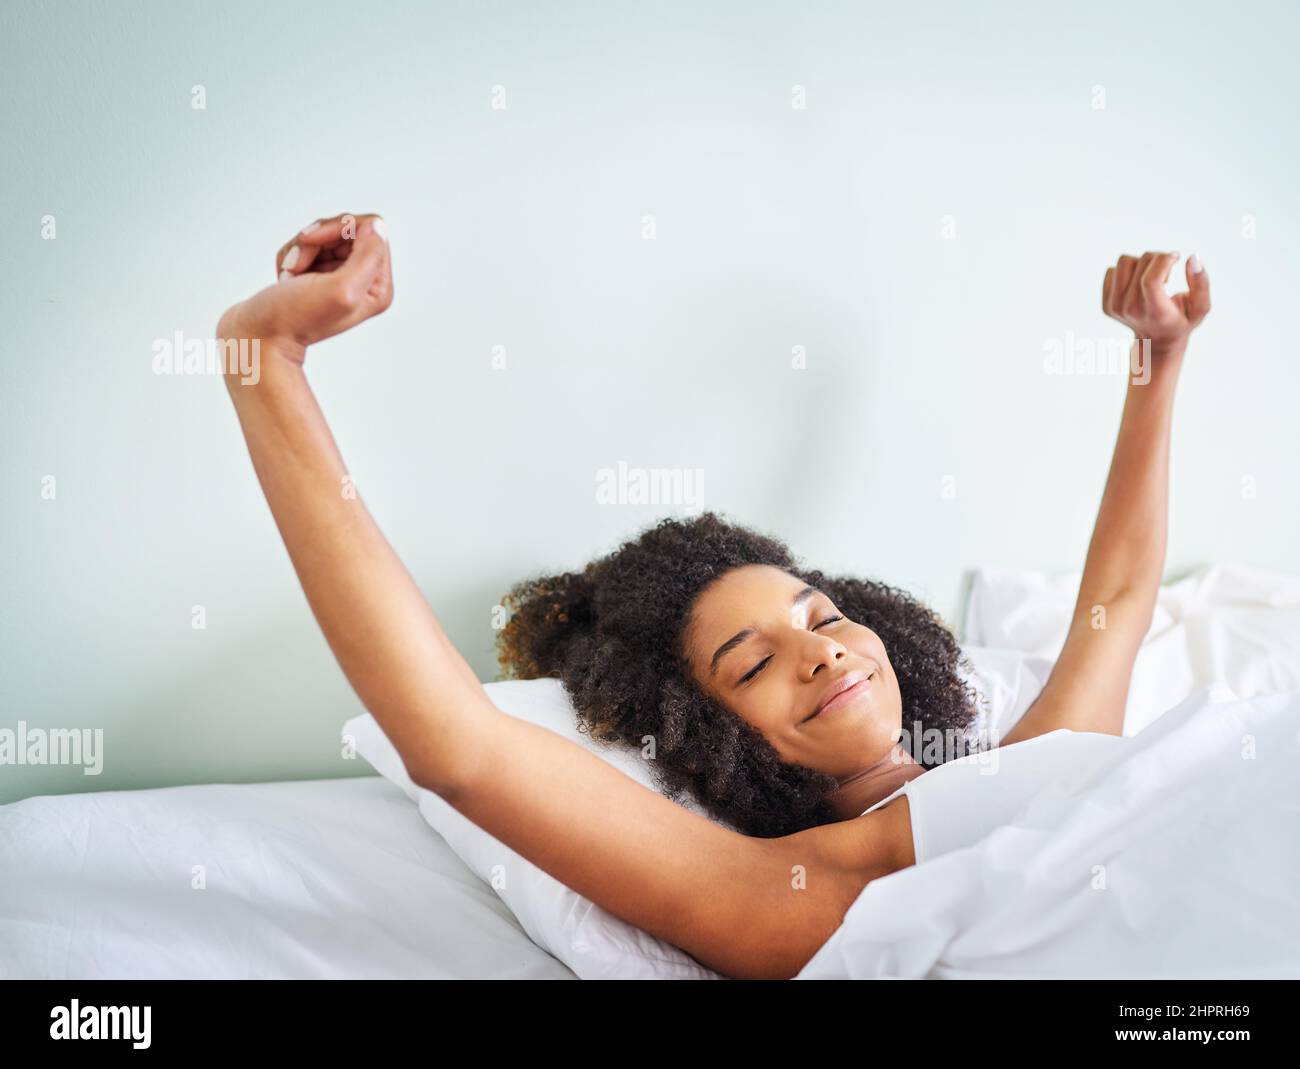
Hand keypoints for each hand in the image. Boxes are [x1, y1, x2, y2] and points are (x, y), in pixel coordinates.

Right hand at [216, 212, 393, 365]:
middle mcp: (365, 282)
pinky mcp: (319, 275)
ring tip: (289, 276)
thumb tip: (378, 226)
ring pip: (324, 235)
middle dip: (315, 241)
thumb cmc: (293, 317)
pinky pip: (307, 246)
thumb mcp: (340, 289)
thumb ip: (368, 257)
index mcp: (378, 287)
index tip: (311, 241)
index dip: (338, 227)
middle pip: (347, 230)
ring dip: (299, 250)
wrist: (258, 336)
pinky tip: (285, 278)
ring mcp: (341, 277)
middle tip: (297, 266)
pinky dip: (290, 256)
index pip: (371, 229)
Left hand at [1102, 251, 1209, 348]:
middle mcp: (1132, 310)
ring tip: (1152, 277)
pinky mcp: (1106, 304)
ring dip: (1141, 263)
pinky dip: (1128, 271)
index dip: (1164, 260)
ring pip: (1125, 262)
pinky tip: (1138, 284)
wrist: (1154, 341)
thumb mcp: (1200, 308)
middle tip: (1167, 273)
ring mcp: (1116, 308)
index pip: (1151, 280)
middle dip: (1159, 259)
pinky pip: (1112, 270)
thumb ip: (1201, 283)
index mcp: (1156, 312)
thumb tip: (1193, 258)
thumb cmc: (1181, 321)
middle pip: (1141, 264)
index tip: (1175, 257)